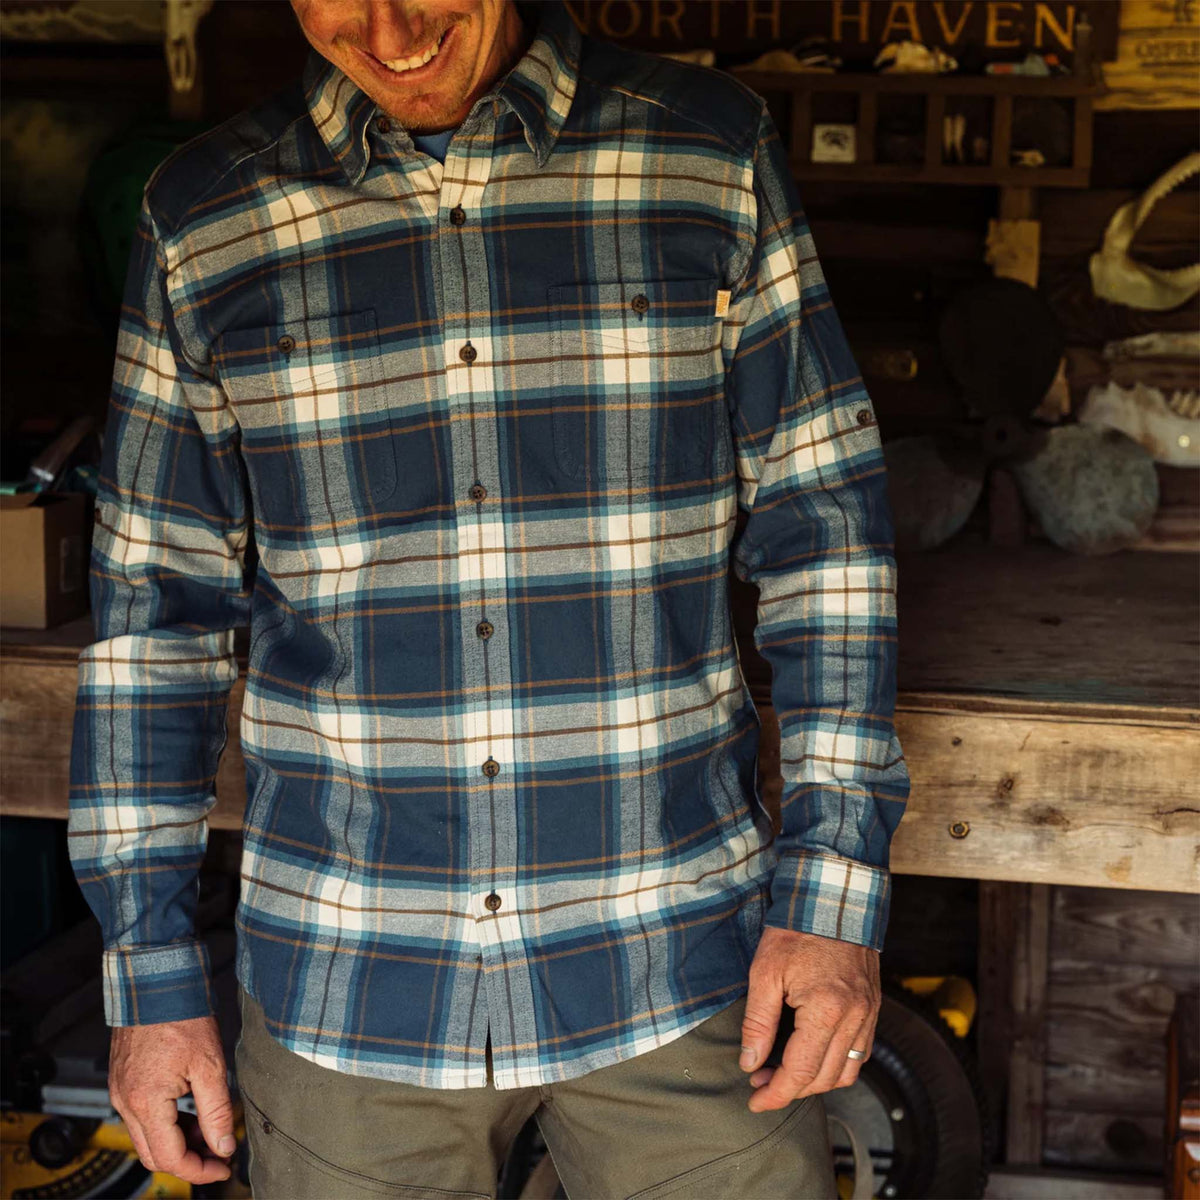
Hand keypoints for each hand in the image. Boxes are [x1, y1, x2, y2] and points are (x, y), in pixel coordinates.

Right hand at [108, 1016, 235, 1184]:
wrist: (157, 984)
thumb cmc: (181, 1016)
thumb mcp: (210, 1065)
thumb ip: (216, 1111)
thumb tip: (223, 1146)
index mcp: (145, 1103)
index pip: (170, 1158)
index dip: (199, 1170)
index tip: (223, 1167)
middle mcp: (125, 1103)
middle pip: (154, 1154)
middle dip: (188, 1161)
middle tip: (219, 1154)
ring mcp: (121, 1092)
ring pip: (147, 1138)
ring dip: (177, 1142)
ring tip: (210, 1131)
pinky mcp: (123, 1082)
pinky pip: (142, 1117)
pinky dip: (166, 1124)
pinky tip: (191, 1114)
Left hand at [738, 926, 879, 1112]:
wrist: (833, 899)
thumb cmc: (796, 930)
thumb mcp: (765, 972)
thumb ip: (758, 1022)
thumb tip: (750, 1062)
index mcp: (826, 1011)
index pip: (800, 1072)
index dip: (776, 1094)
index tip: (755, 1101)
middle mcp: (854, 1018)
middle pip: (823, 1078)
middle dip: (790, 1090)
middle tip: (760, 1082)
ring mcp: (868, 1014)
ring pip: (846, 1071)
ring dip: (815, 1082)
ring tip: (784, 1073)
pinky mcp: (873, 1007)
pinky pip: (860, 1053)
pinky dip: (836, 1064)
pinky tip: (812, 1056)